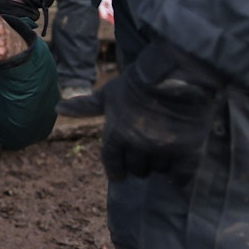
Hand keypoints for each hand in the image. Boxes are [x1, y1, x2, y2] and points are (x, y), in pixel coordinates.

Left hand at [57, 39, 219, 181]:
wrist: (179, 72)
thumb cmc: (139, 82)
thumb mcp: (109, 93)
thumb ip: (86, 106)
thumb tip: (58, 108)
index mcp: (116, 133)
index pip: (112, 162)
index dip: (116, 169)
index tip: (120, 175)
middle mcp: (138, 145)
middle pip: (137, 168)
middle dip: (139, 163)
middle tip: (146, 152)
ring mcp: (164, 150)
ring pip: (159, 170)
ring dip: (159, 164)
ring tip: (165, 150)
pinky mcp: (189, 151)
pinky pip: (182, 176)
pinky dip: (181, 176)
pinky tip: (180, 169)